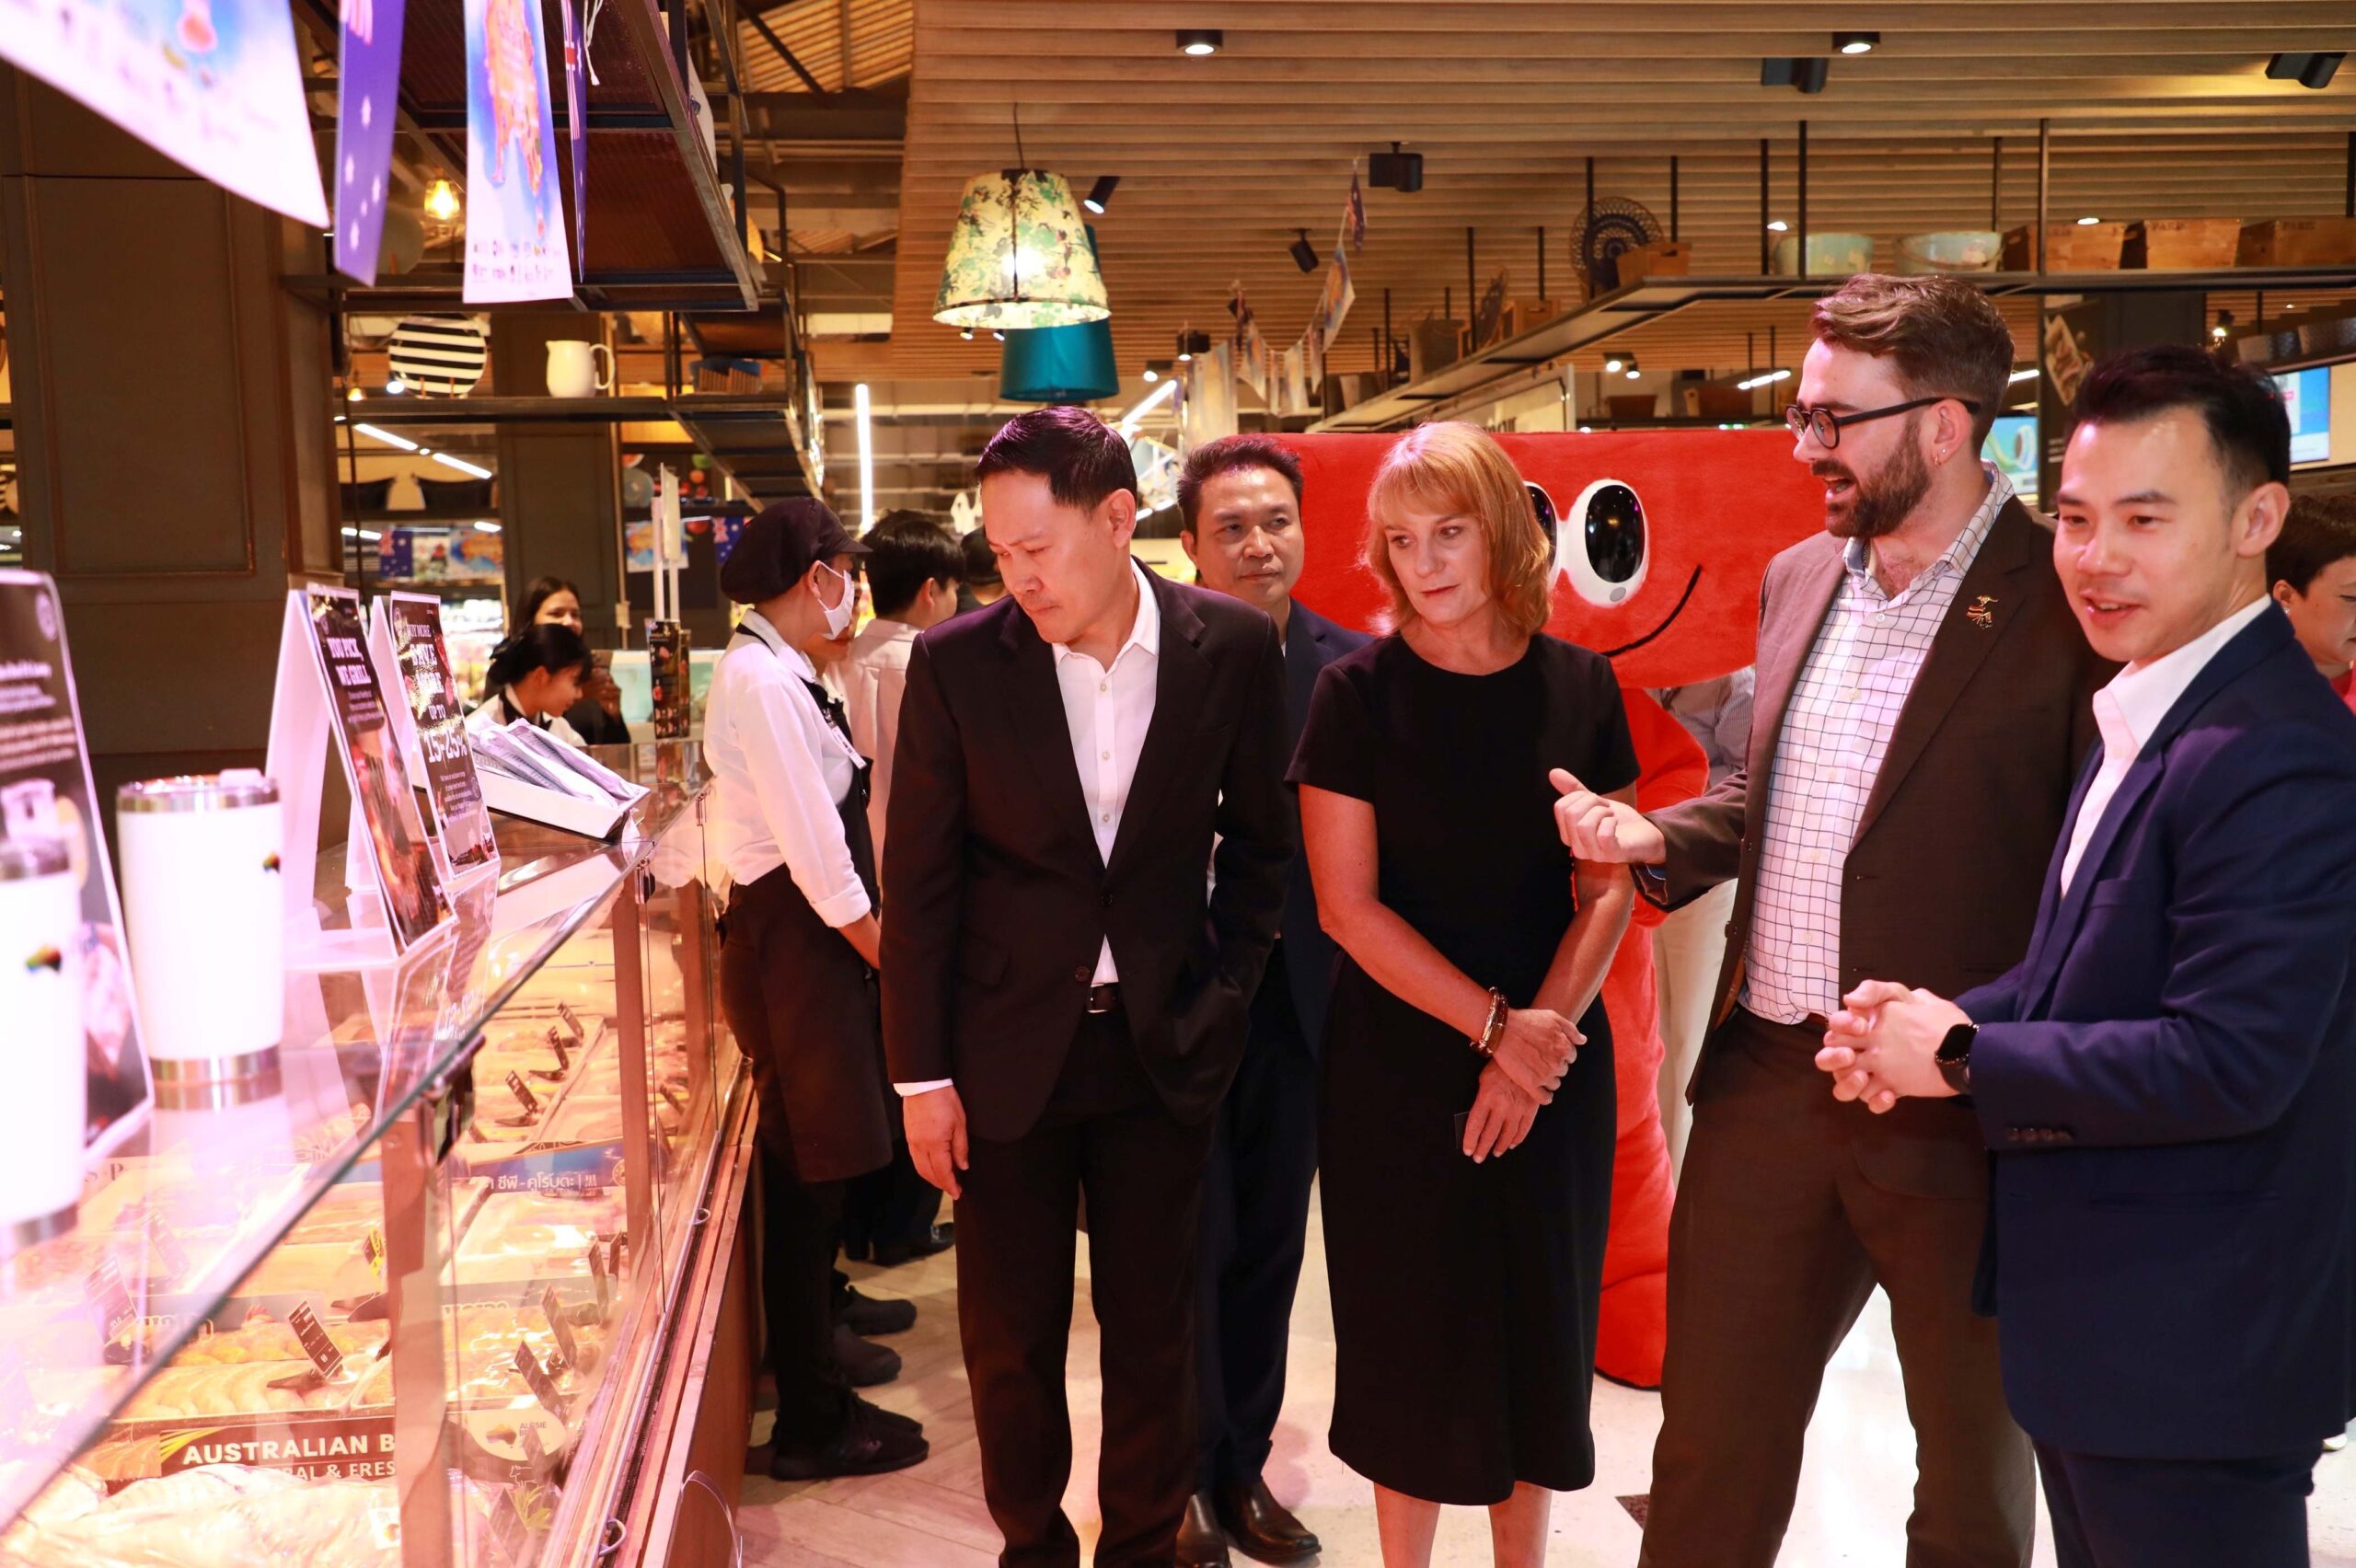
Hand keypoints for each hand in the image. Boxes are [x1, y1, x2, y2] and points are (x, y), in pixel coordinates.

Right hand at [903, 1085, 968, 1197]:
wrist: (924, 1083)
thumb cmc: (944, 1099)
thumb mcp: (960, 1124)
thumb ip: (961, 1148)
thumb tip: (963, 1166)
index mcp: (935, 1144)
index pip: (943, 1173)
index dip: (950, 1185)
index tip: (958, 1193)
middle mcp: (920, 1146)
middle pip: (929, 1174)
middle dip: (941, 1184)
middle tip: (953, 1189)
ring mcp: (912, 1141)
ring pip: (920, 1168)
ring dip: (931, 1177)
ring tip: (944, 1180)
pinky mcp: (909, 1136)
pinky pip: (915, 1158)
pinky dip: (924, 1167)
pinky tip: (933, 1165)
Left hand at [1463, 1061, 1541, 1162]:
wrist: (1523, 1055)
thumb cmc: (1499, 1066)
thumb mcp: (1483, 1080)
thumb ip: (1480, 1100)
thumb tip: (1477, 1121)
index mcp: (1487, 1098)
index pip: (1475, 1125)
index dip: (1471, 1140)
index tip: (1468, 1150)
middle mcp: (1502, 1106)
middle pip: (1490, 1133)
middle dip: (1483, 1148)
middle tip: (1478, 1157)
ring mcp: (1517, 1108)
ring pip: (1507, 1135)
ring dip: (1500, 1146)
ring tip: (1495, 1152)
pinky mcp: (1530, 1108)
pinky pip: (1523, 1129)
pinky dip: (1517, 1139)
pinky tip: (1512, 1144)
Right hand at [1491, 1007, 1578, 1101]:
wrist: (1502, 1029)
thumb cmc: (1526, 1020)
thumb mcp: (1552, 1017)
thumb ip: (1571, 1030)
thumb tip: (1582, 1040)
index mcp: (1564, 1047)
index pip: (1571, 1056)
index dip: (1561, 1053)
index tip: (1550, 1051)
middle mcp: (1557, 1063)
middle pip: (1563, 1070)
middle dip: (1554, 1065)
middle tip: (1541, 1059)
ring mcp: (1544, 1076)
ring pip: (1555, 1084)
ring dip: (1548, 1079)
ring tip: (1536, 1071)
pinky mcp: (1530, 1084)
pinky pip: (1544, 1098)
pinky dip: (1544, 1097)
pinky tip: (1539, 1091)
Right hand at [1550, 769, 1664, 865]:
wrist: (1645, 835)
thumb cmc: (1617, 820)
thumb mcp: (1594, 802)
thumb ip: (1574, 790)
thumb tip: (1552, 772)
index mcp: (1569, 835)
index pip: (1560, 807)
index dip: (1579, 796)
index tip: (1597, 800)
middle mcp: (1577, 847)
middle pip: (1570, 814)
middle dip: (1591, 801)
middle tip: (1606, 806)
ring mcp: (1594, 854)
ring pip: (1584, 826)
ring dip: (1602, 812)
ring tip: (1611, 815)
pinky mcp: (1611, 855)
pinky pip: (1603, 835)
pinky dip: (1611, 822)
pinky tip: (1616, 824)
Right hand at [1814, 980, 1966, 1112]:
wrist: (1965, 1049)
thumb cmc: (1935, 1020)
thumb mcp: (1906, 996)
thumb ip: (1875, 991)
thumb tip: (1848, 1000)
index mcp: (1865, 1027)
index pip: (1836, 1026)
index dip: (1842, 1025)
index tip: (1863, 1026)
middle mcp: (1865, 1051)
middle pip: (1829, 1058)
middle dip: (1833, 1058)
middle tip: (1849, 1057)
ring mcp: (1877, 1073)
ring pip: (1844, 1085)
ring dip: (1848, 1083)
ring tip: (1865, 1079)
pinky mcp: (1891, 1090)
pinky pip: (1872, 1101)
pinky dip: (1876, 1101)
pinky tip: (1891, 1095)